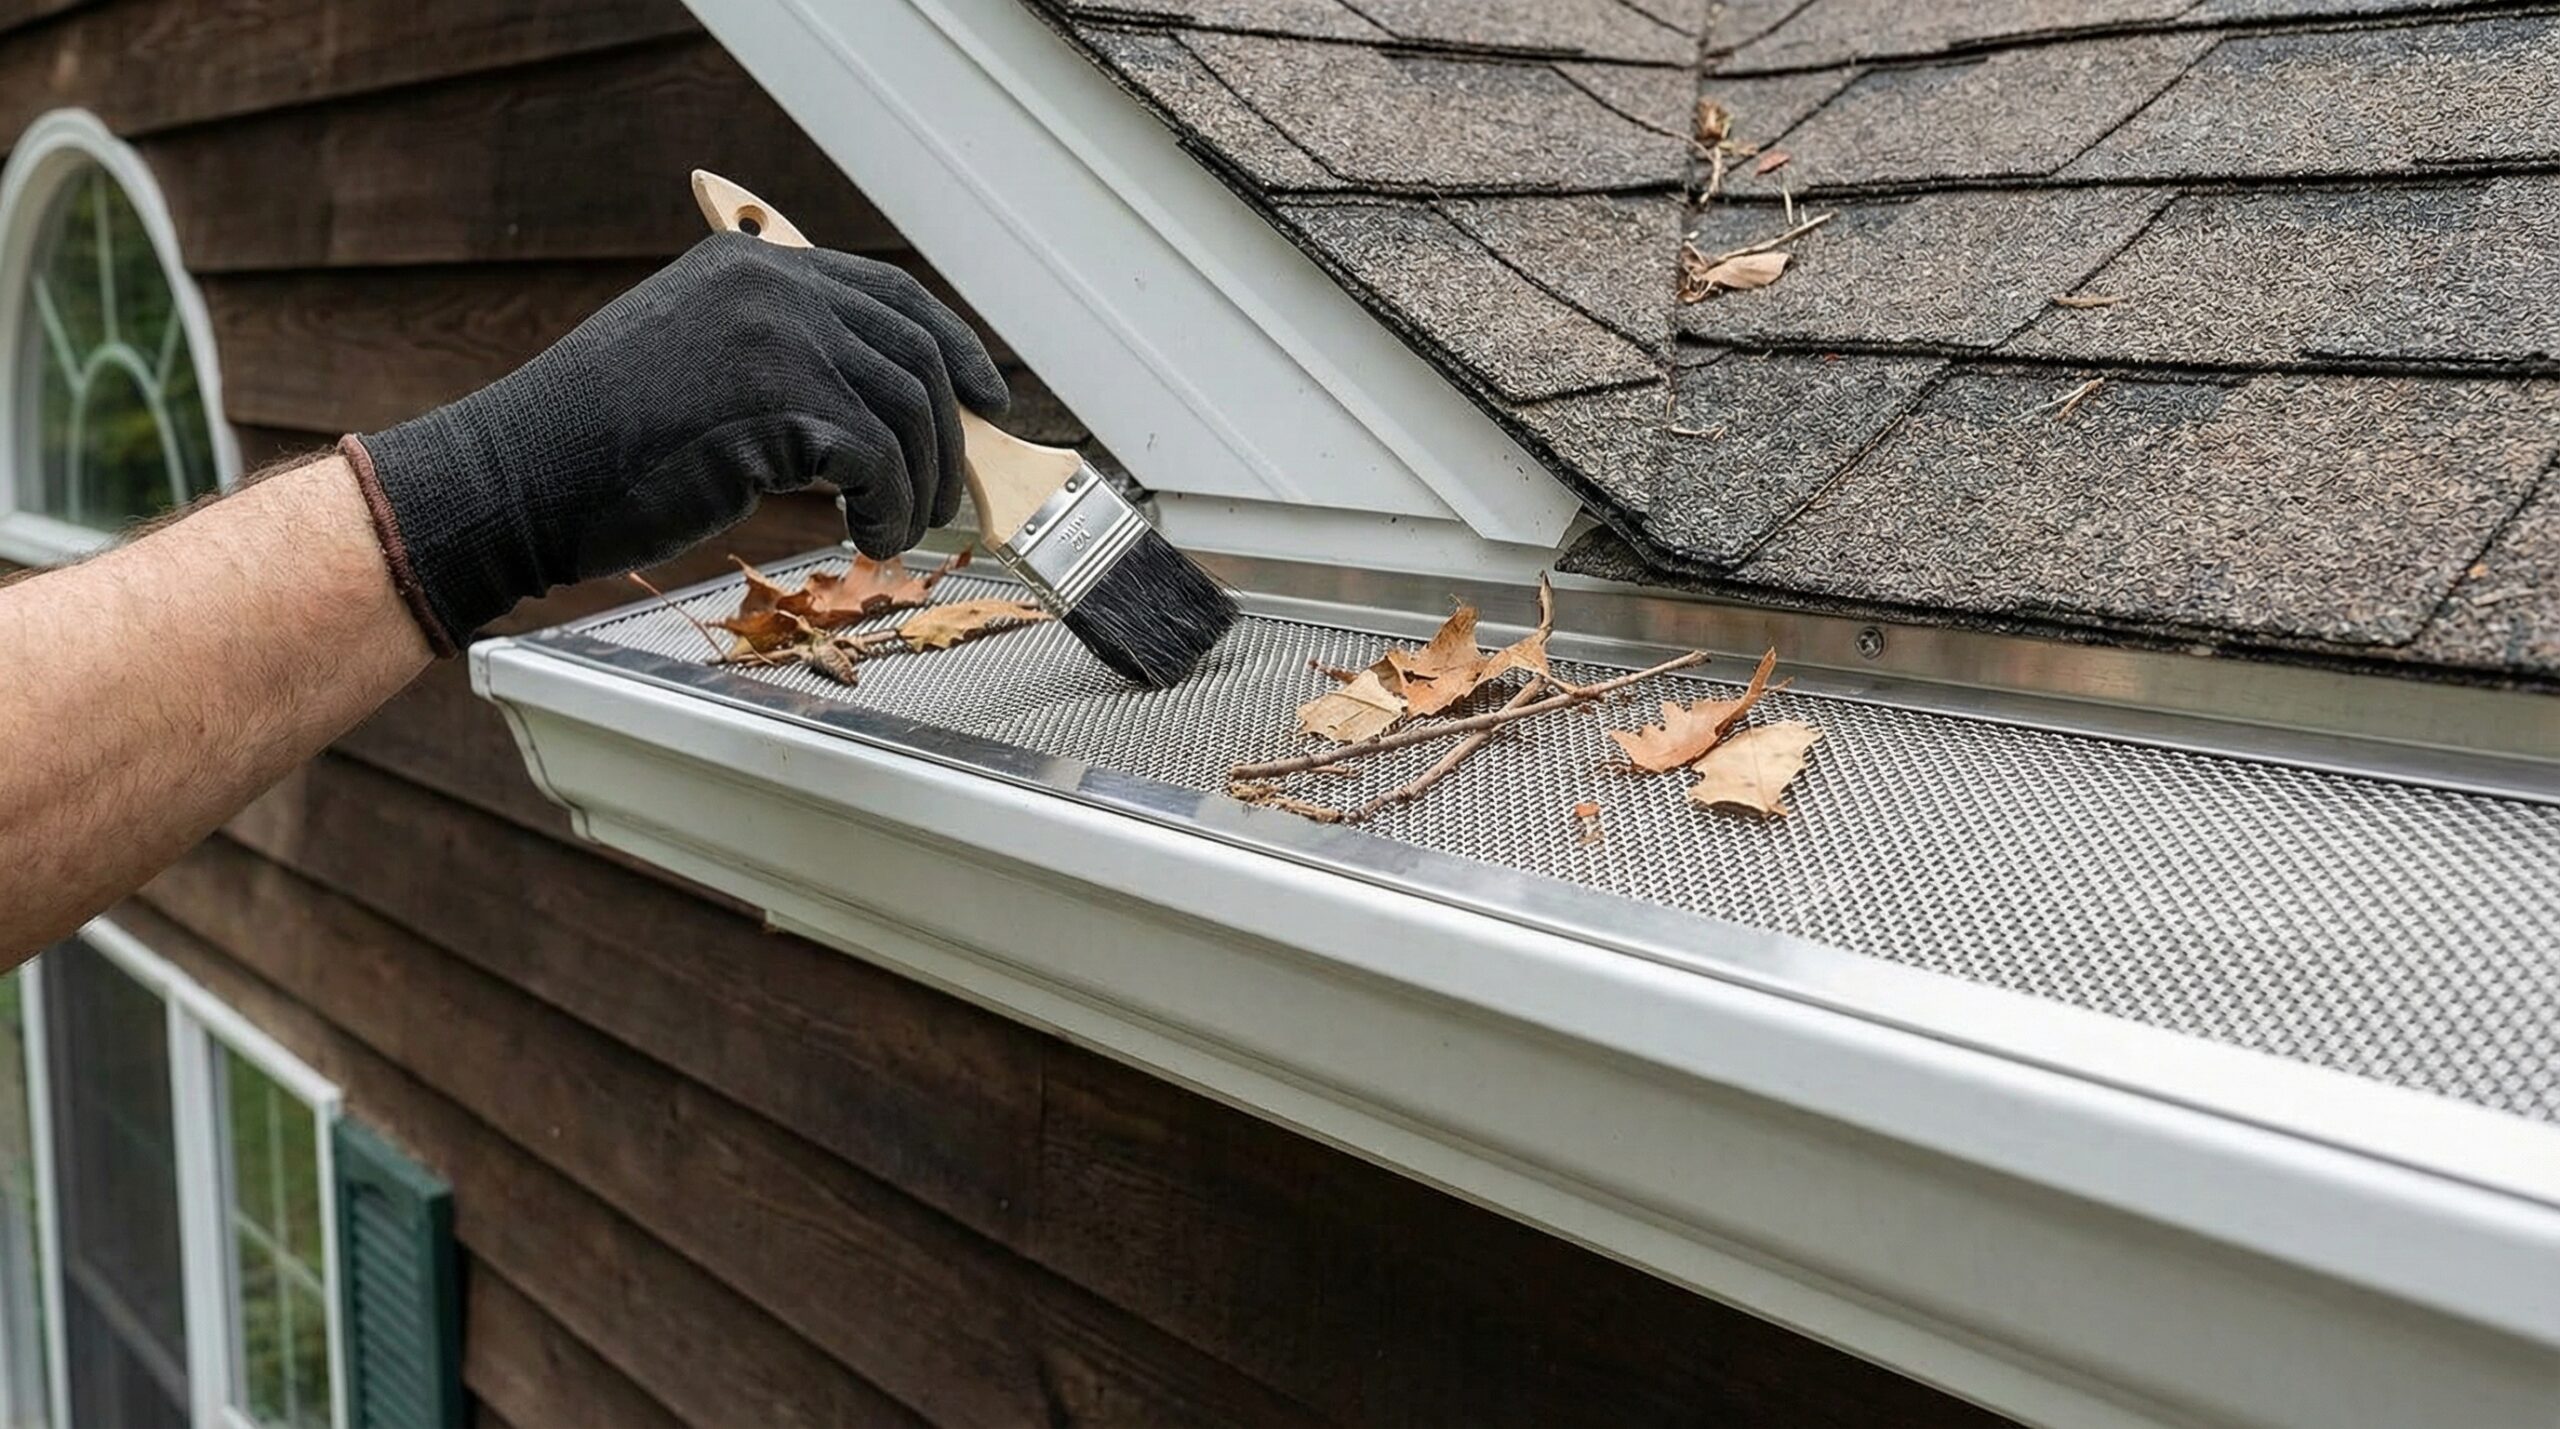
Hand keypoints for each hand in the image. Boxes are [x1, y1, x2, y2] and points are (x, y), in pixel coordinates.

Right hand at [348, 232, 1008, 652]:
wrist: (521, 478)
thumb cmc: (600, 445)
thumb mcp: (694, 359)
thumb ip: (775, 352)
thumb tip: (874, 400)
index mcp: (752, 264)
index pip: (890, 294)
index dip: (955, 346)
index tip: (990, 397)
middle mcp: (771, 286)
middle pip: (916, 352)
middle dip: (948, 433)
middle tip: (948, 493)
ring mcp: (777, 338)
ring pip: (908, 411)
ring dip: (919, 484)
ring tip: (899, 528)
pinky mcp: (780, 405)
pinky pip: (879, 462)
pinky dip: (889, 509)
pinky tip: (868, 535)